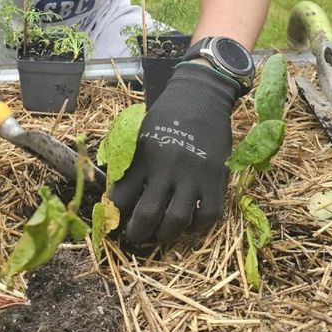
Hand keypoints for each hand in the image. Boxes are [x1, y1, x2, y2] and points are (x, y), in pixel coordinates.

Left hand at [111, 64, 238, 247]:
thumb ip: (131, 164)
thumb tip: (117, 196)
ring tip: (160, 233)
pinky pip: (208, 215)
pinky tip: (189, 222)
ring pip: (177, 220)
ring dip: (165, 234)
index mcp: (143, 156)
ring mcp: (193, 175)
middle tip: (135, 236)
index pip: (121, 197)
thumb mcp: (140, 135)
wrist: (201, 96)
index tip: (114, 220)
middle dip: (137, 233)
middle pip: (148, 215)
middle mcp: (166, 168)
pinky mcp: (216, 178)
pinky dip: (197, 226)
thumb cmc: (166, 115)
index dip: (114, 214)